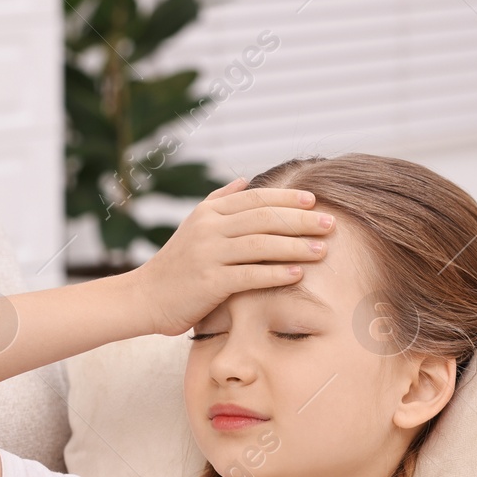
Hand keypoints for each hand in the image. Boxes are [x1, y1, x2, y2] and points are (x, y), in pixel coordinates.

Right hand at [130, 176, 335, 336]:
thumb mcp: (194, 226)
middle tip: (330, 224)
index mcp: (209, 212)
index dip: (288, 198)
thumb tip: (245, 180)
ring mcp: (208, 255)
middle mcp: (209, 229)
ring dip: (296, 246)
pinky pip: (250, 275)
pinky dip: (276, 274)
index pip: (256, 198)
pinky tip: (298, 274)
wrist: (145, 297)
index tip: (315, 201)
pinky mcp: (210, 283)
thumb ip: (220, 201)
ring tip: (322, 250)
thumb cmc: (176, 265)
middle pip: (265, 218)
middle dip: (301, 220)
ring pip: (261, 245)